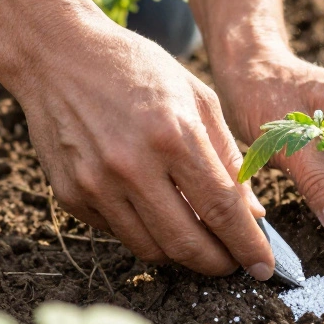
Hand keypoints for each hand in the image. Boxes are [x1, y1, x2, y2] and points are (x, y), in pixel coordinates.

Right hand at [13, 17, 274, 279]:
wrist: (59, 56)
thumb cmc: (137, 69)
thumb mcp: (197, 97)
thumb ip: (228, 156)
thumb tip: (253, 213)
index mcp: (173, 135)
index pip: (222, 209)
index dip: (248, 245)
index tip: (264, 267)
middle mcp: (132, 166)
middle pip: (186, 242)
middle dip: (218, 263)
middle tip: (233, 263)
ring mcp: (96, 185)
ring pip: (151, 249)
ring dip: (182, 256)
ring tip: (199, 243)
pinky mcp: (71, 196)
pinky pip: (119, 234)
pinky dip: (145, 234)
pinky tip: (156, 215)